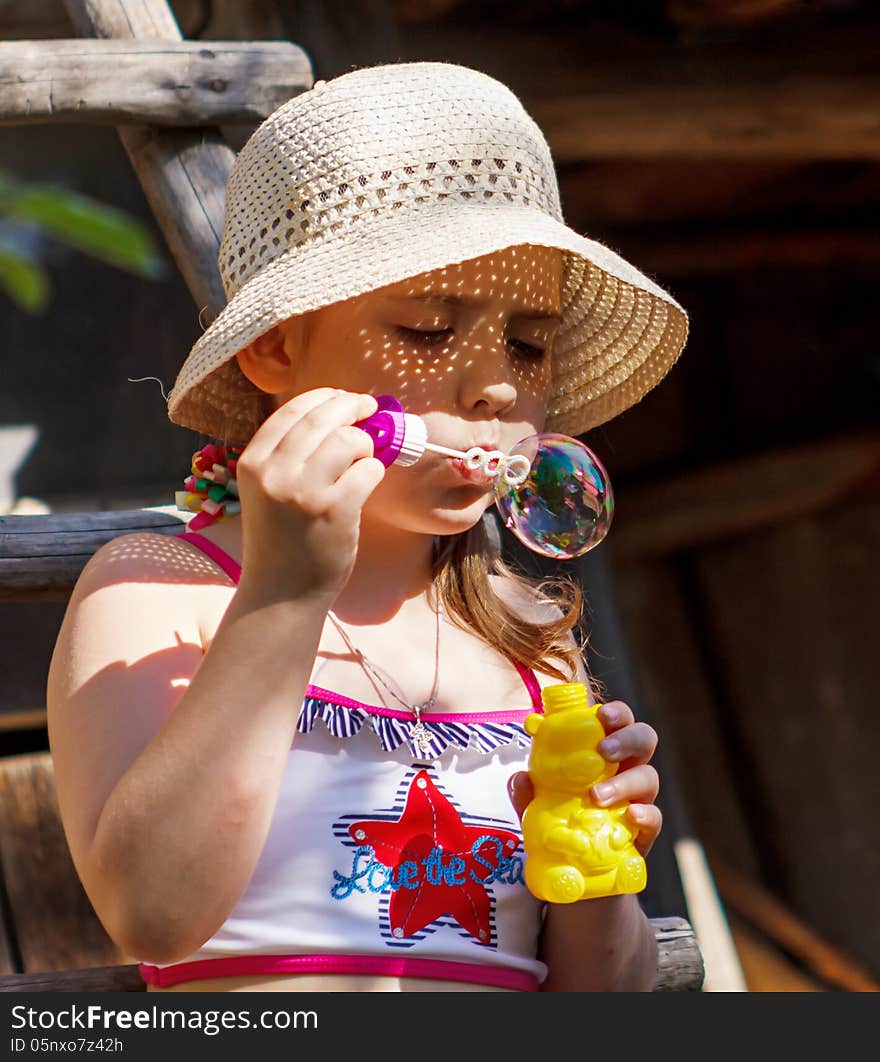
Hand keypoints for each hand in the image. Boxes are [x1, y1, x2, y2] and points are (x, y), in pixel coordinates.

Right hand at [234, 388, 385, 602]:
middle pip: (322, 418)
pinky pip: (368, 470)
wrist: (281, 593)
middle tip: (369, 407)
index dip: (323, 398)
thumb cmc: (280, 540)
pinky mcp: (334, 510)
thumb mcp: (267, 491)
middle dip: (352, 407)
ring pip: (348, 440)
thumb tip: (339, 416)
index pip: (291, 411)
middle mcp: (273, 473)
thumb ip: (290, 456)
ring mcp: (303, 492)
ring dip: (365, 444)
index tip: (343, 397)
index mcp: (252, 463)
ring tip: (363, 459)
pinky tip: (366, 481)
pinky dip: (374, 470)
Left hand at [508, 699, 661, 857]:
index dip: (616, 713)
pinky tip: (630, 815)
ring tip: (596, 796)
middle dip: (627, 738)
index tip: (601, 715)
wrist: (576, 876)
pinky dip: (645, 814)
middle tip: (604, 750)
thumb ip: (527, 794)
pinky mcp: (644, 832)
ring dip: (624, 782)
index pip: (617, 722)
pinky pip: (655, 818)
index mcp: (603, 754)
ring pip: (649, 777)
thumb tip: (521, 778)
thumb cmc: (560, 825)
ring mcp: (638, 799)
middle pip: (644, 740)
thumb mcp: (536, 808)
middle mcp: (626, 770)